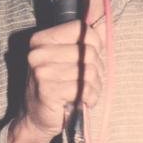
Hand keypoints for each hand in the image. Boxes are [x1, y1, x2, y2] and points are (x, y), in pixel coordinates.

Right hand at [20, 20, 104, 142]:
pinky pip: (84, 89)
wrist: (37, 118)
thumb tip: (105, 23)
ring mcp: (42, 72)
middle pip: (88, 52)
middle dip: (97, 69)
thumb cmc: (57, 87)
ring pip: (89, 72)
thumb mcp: (69, 60)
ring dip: (95, 86)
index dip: (95, 42)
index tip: (92, 56)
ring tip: (86, 92)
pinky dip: (90, 97)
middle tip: (89, 82)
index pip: (81, 29)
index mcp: (41, 40)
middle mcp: (38, 53)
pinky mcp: (48, 90)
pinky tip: (83, 101)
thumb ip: (86, 42)